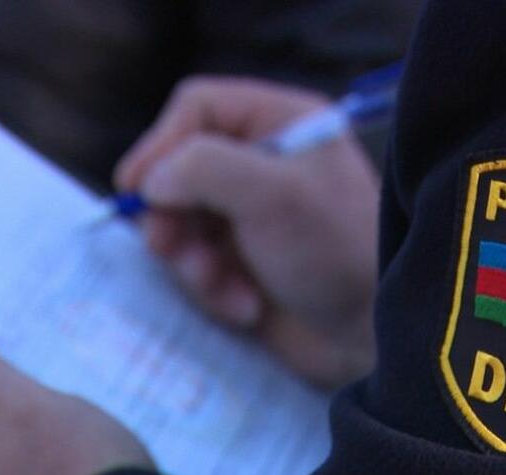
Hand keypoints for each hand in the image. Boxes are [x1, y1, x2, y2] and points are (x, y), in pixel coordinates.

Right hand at [115, 77, 379, 387]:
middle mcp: (259, 162)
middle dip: (172, 215)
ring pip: (179, 221)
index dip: (160, 143)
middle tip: (168, 248)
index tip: (135, 188)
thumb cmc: (332, 251)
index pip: (196, 108)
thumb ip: (202, 169)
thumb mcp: (272, 195)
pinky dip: (211, 289)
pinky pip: (195, 264)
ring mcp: (247, 214)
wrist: (370, 336)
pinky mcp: (239, 261)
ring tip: (221, 285)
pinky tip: (246, 308)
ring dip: (191, 261)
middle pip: (177, 168)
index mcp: (279, 123)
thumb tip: (150, 182)